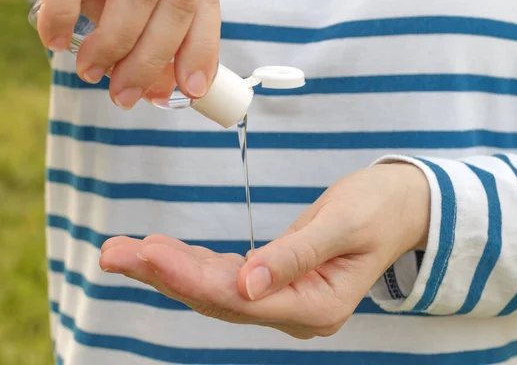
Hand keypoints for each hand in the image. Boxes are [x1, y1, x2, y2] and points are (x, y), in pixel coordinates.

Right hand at [12, 0, 219, 108]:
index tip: (191, 89)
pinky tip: (56, 40)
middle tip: (125, 95)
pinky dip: (64, 13)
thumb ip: (141, 40)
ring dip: (116, 44)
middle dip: (154, 60)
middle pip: (179, 1)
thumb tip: (157, 89)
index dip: (202, 47)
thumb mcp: (119, 3)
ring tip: (89, 71)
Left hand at [99, 164, 430, 337]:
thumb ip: (296, 256)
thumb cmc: (378, 208)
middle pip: (219, 299)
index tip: (148, 254)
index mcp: (318, 305)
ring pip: (216, 290)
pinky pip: (226, 278)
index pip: (241, 299)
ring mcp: (286, 301)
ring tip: (124, 251)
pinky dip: (193, 264)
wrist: (400, 206)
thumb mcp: (343, 224)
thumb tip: (246, 286)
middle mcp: (297, 312)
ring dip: (170, 270)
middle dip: (165, 275)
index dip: (191, 277)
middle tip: (114, 253)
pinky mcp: (276, 282)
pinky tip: (162, 253)